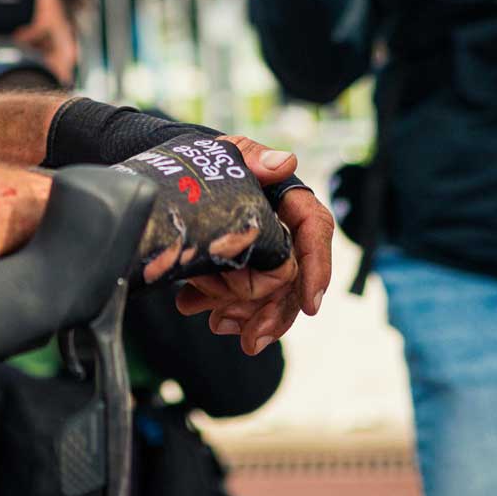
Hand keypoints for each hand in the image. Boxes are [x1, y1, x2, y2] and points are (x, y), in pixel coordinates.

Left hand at [171, 138, 334, 356]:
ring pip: (266, 293)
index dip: (317, 269)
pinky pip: (237, 293)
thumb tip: (287, 161)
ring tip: (217, 325)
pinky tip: (192, 307)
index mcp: (289, 200)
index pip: (316, 232)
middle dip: (275, 313)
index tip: (311, 306)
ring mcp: (260, 253)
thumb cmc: (211, 161)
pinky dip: (217, 304)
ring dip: (245, 315)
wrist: (178, 175)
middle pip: (292, 276)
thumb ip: (254, 158)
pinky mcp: (237, 267)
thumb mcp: (228, 155)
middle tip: (251, 340)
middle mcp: (281, 230)